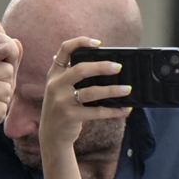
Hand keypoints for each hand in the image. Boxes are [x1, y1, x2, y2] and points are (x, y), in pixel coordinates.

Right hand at [38, 37, 132, 156]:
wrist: (51, 136)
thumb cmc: (62, 108)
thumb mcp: (60, 89)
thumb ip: (73, 76)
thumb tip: (106, 67)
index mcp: (54, 74)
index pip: (64, 50)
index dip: (81, 42)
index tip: (98, 43)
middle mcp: (56, 85)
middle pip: (81, 69)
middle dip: (102, 67)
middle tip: (119, 68)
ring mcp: (62, 101)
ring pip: (91, 92)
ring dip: (112, 90)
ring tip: (127, 89)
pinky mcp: (70, 117)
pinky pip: (96, 111)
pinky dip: (113, 110)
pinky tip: (125, 110)